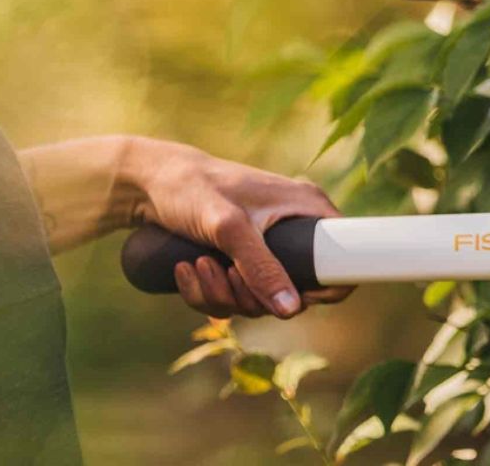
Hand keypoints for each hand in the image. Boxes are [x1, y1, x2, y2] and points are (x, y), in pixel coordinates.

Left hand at [125, 138, 353, 318]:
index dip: (326, 290)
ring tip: (197, 266)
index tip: (292, 298)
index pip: (345, 260)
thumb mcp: (228, 227)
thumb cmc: (191, 188)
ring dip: (223, 295)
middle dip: (252, 296)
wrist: (144, 181)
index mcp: (308, 209)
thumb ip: (261, 267)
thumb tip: (291, 309)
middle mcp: (293, 229)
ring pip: (259, 298)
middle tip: (225, 274)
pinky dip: (208, 293)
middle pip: (294, 292)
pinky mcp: (239, 258)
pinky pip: (234, 295)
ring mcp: (266, 246)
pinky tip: (187, 271)